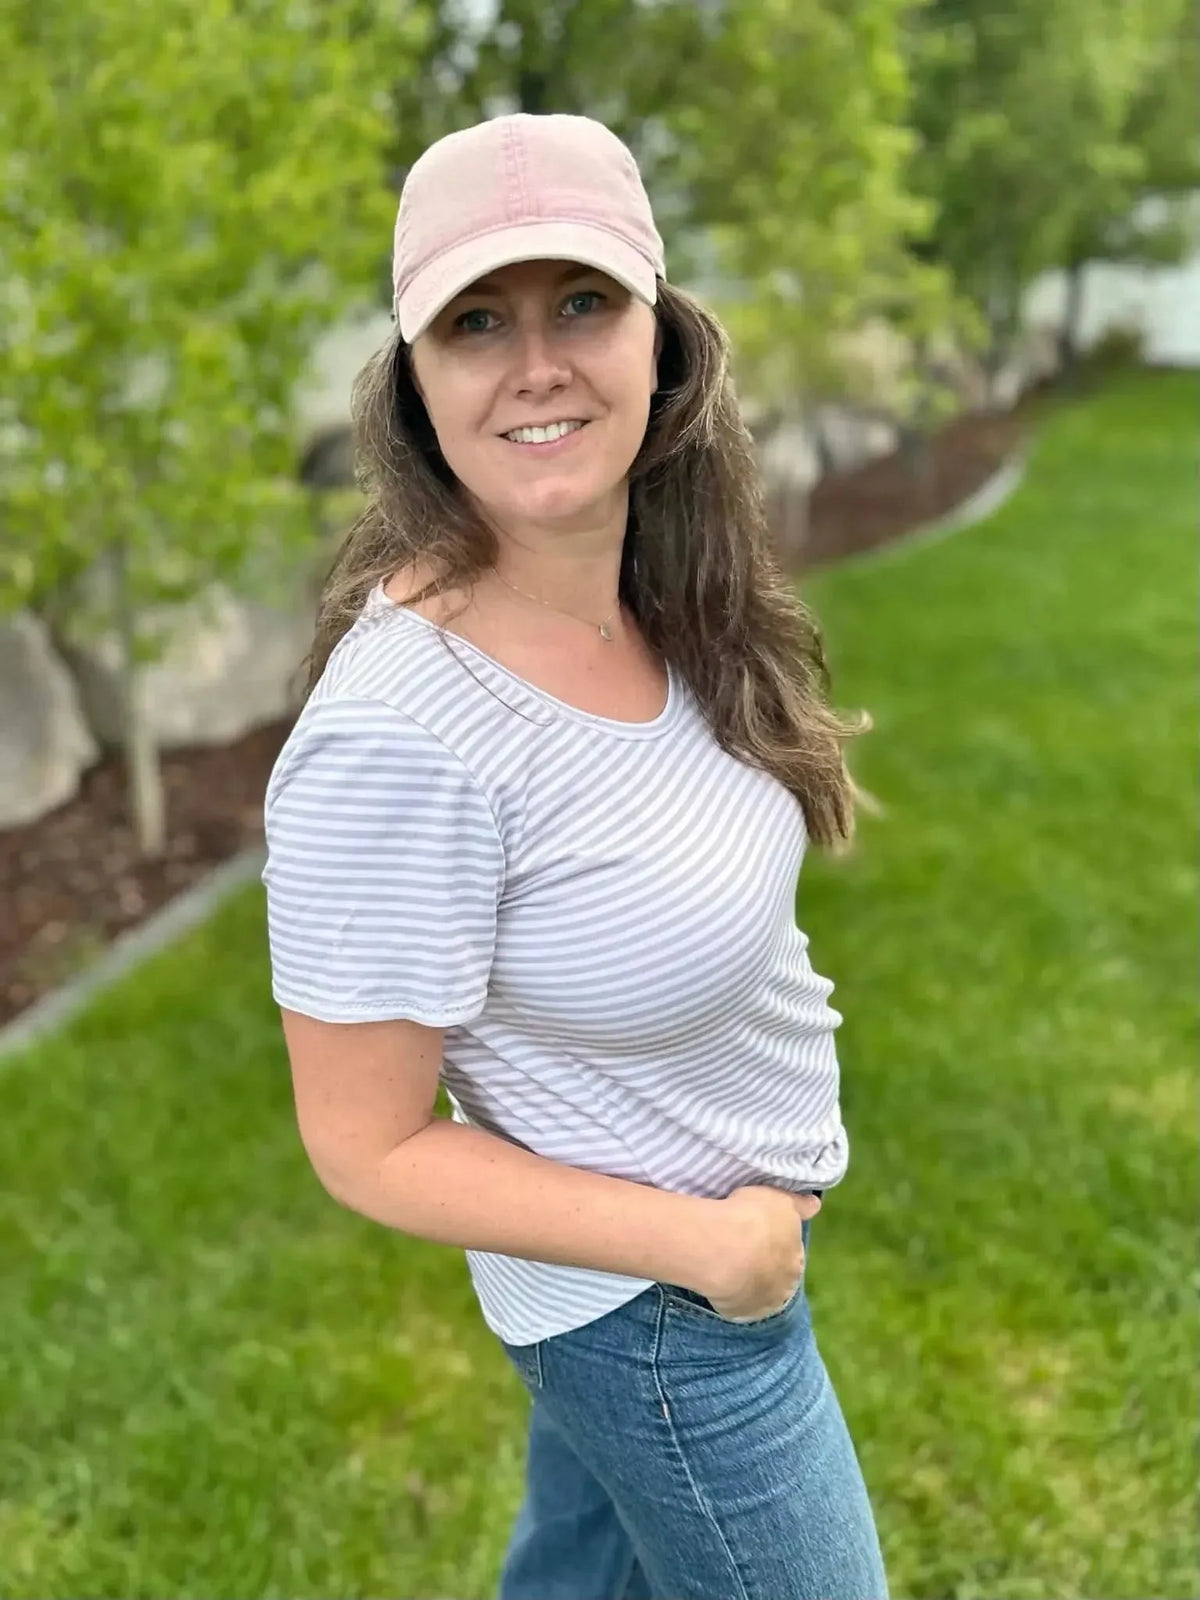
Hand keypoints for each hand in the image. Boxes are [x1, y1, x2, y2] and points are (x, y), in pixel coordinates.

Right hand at [702, 1185, 821, 1321]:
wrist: (722, 1247)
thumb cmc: (753, 1218)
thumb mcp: (780, 1200)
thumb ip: (799, 1205)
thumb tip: (815, 1205)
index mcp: (797, 1259)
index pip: (792, 1253)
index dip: (777, 1243)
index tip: (762, 1234)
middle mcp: (785, 1285)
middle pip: (777, 1276)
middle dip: (765, 1266)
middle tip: (743, 1249)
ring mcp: (761, 1303)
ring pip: (756, 1292)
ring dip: (748, 1283)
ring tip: (727, 1265)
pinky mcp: (737, 1314)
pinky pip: (734, 1304)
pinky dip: (729, 1295)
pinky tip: (718, 1280)